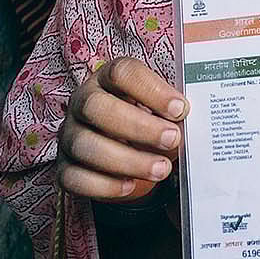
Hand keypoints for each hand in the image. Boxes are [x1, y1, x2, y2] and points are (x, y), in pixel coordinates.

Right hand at [57, 57, 187, 200]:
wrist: (126, 152)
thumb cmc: (149, 121)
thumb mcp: (162, 110)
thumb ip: (174, 111)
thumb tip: (195, 121)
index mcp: (109, 78)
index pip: (122, 72)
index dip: (152, 90)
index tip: (181, 109)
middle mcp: (83, 101)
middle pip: (97, 107)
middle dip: (138, 126)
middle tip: (172, 139)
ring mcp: (70, 134)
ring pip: (85, 145)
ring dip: (127, 160)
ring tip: (161, 169)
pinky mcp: (64, 167)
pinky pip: (74, 178)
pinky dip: (104, 185)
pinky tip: (131, 186)